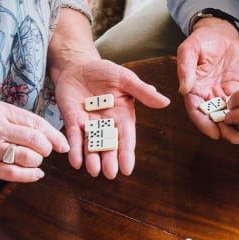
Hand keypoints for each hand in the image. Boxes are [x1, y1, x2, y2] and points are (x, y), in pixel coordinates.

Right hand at [0, 102, 69, 180]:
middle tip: (47, 153)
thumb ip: (13, 121)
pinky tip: (35, 174)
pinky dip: (30, 175)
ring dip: (37, 162)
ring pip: (28, 156)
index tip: (63, 144)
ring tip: (33, 161)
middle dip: (47, 149)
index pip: (36, 122)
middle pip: (36, 139)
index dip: (54, 134)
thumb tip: (44, 133)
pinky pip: (15, 174)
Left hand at [54, 59, 170, 176]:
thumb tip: (166, 102)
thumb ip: (142, 91)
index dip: (127, 153)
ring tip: (94, 170)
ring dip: (92, 159)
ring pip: (91, 146)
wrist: (79, 65)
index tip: (127, 169)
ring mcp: (88, 125)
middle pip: (109, 146)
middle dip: (109, 160)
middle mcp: (106, 125)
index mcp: (123, 117)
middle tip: (110, 174)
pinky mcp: (72, 121)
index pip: (126, 138)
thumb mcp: (125, 79)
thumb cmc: (105, 72)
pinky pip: (74, 137)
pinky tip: (75, 162)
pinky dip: (74, 149)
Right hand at [176, 18, 238, 143]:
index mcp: (193, 89)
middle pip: (213, 118)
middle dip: (223, 130)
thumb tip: (184, 89)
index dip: (204, 124)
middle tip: (234, 138)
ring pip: (228, 114)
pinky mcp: (236, 88)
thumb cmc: (202, 40)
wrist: (220, 32)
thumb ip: (185, 69)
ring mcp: (222, 93)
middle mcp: (206, 95)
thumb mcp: (189, 50)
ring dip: (236, 125)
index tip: (214, 134)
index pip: (196, 112)